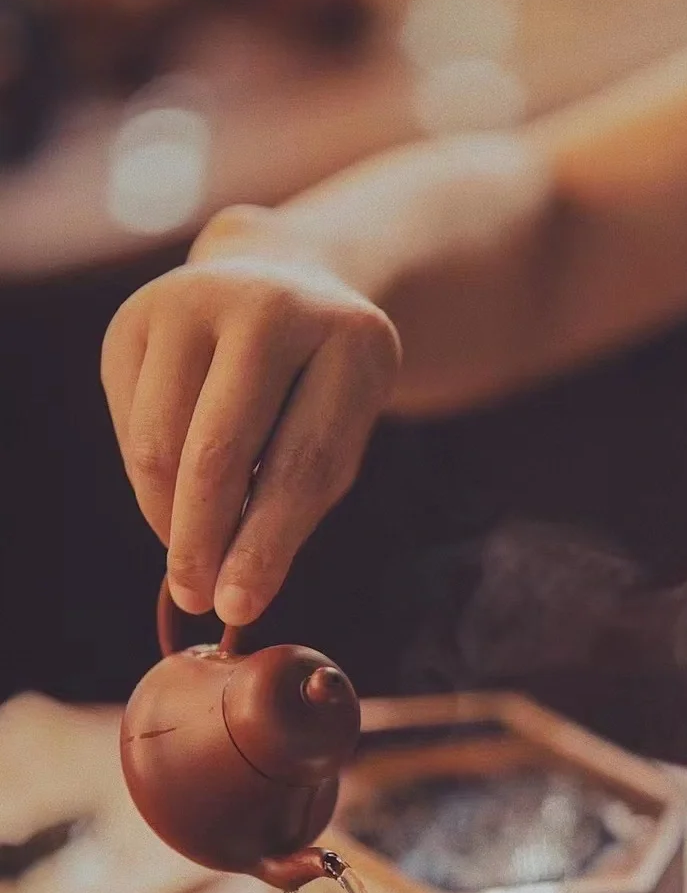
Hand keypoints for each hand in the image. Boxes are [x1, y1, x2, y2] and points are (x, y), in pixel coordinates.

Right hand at [101, 208, 400, 626]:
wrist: (283, 284)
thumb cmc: (320, 387)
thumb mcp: (339, 431)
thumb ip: (297, 501)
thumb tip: (233, 594)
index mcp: (350, 341)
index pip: (302, 463)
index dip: (267, 545)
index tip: (239, 608)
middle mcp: (269, 307)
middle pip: (217, 451)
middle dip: (201, 540)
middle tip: (196, 599)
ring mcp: (193, 301)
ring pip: (158, 442)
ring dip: (167, 516)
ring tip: (190, 553)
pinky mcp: (136, 316)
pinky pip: (129, 423)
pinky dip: (149, 478)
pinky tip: (176, 493)